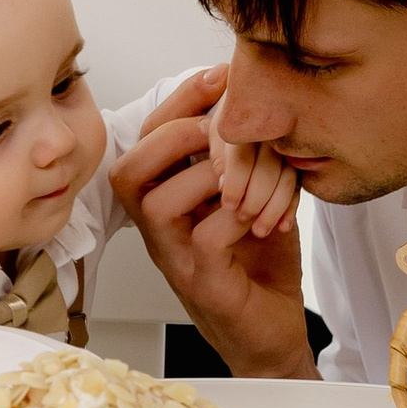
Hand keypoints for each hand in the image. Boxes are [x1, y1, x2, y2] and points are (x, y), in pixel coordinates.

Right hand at [110, 69, 314, 378]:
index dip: (182, 99)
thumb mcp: (253, 189)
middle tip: (238, 133)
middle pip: (133, 165)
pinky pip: (206, 236)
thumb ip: (243, 148)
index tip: (224, 77)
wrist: (274, 330)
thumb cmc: (259, 261)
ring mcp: (173, 256)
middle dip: (187, 133)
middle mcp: (156, 225)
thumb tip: (249, 91)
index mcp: (165, 194)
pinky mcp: (200, 283)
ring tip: (264, 181)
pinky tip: (268, 220)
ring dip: (223, 176)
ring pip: (163, 200)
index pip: (149, 134)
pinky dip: (242, 217)